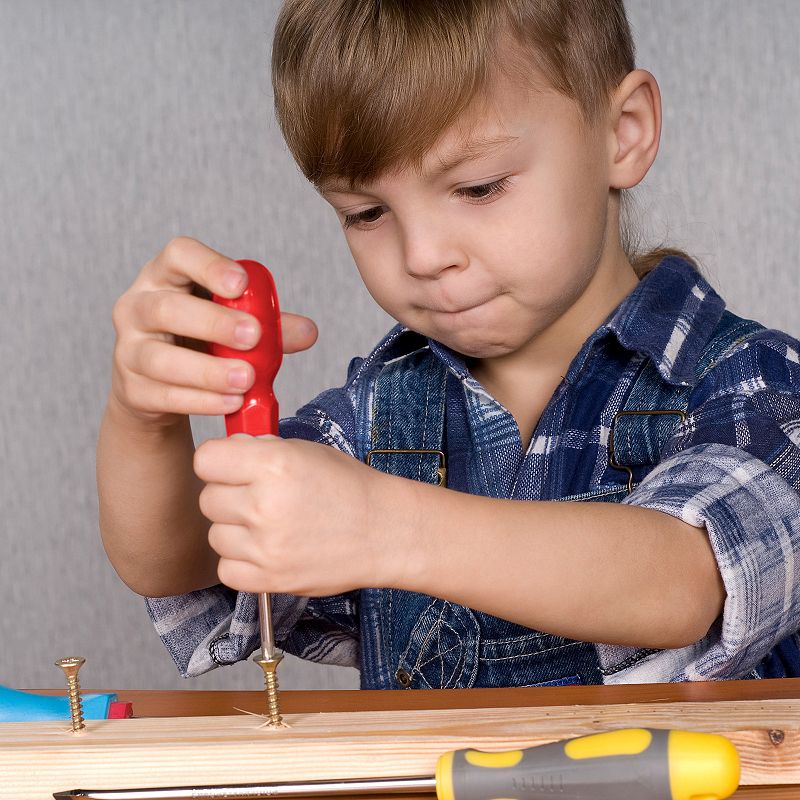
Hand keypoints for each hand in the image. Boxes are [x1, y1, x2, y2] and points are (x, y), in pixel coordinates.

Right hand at [109, 237, 317, 428]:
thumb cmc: (201, 341)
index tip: (241, 284)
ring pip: (161, 359)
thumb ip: (268, 324)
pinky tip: (231, 402)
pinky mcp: (132, 389)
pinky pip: (164, 395)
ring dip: (208, 371)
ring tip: (246, 379)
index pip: (179, 255)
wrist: (159, 387)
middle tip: (254, 336)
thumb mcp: (233, 323)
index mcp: (165, 277)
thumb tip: (307, 331)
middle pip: (167, 309)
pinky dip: (201, 401)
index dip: (209, 266)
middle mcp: (138, 307)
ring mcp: (128, 350)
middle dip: (213, 323)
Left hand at [194, 435, 405, 595]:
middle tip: (258, 496)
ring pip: (215, 535)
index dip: (218, 461)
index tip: (230, 467)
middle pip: (208, 499)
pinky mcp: (269, 579)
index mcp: (274, 464)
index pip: (206, 459)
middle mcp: (265, 504)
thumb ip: (260, 450)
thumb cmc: (349, 488)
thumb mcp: (305, 451)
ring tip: (269, 525)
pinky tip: (266, 549)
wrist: (385, 531)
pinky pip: (226, 569)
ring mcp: (265, 546)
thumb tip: (224, 452)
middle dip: (229, 495)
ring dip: (235, 530)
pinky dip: (241, 562)